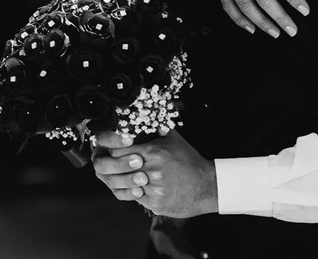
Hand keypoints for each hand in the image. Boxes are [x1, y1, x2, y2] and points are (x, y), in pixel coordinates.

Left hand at [91, 129, 217, 217]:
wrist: (205, 185)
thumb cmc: (188, 160)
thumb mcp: (174, 139)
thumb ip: (156, 127)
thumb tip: (144, 113)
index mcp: (154, 152)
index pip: (118, 151)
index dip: (113, 150)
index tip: (114, 149)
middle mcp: (152, 171)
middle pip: (118, 169)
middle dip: (114, 167)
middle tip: (115, 165)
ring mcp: (153, 189)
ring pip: (126, 185)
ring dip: (125, 181)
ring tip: (129, 176)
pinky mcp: (155, 203)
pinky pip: (136, 198)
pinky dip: (137, 192)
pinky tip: (144, 187)